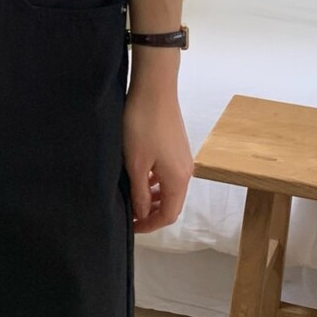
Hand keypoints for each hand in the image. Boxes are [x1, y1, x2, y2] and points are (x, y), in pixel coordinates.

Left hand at [122, 82, 193, 232]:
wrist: (155, 89)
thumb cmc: (142, 126)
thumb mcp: (136, 164)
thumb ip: (139, 192)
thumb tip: (142, 213)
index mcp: (178, 180)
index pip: (168, 215)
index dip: (150, 225)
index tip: (131, 227)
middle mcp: (186, 172)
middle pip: (172, 203)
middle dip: (151, 213)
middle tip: (129, 214)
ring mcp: (183, 158)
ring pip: (169, 188)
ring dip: (153, 197)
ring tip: (132, 197)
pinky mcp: (177, 147)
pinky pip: (168, 174)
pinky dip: (155, 182)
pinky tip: (140, 177)